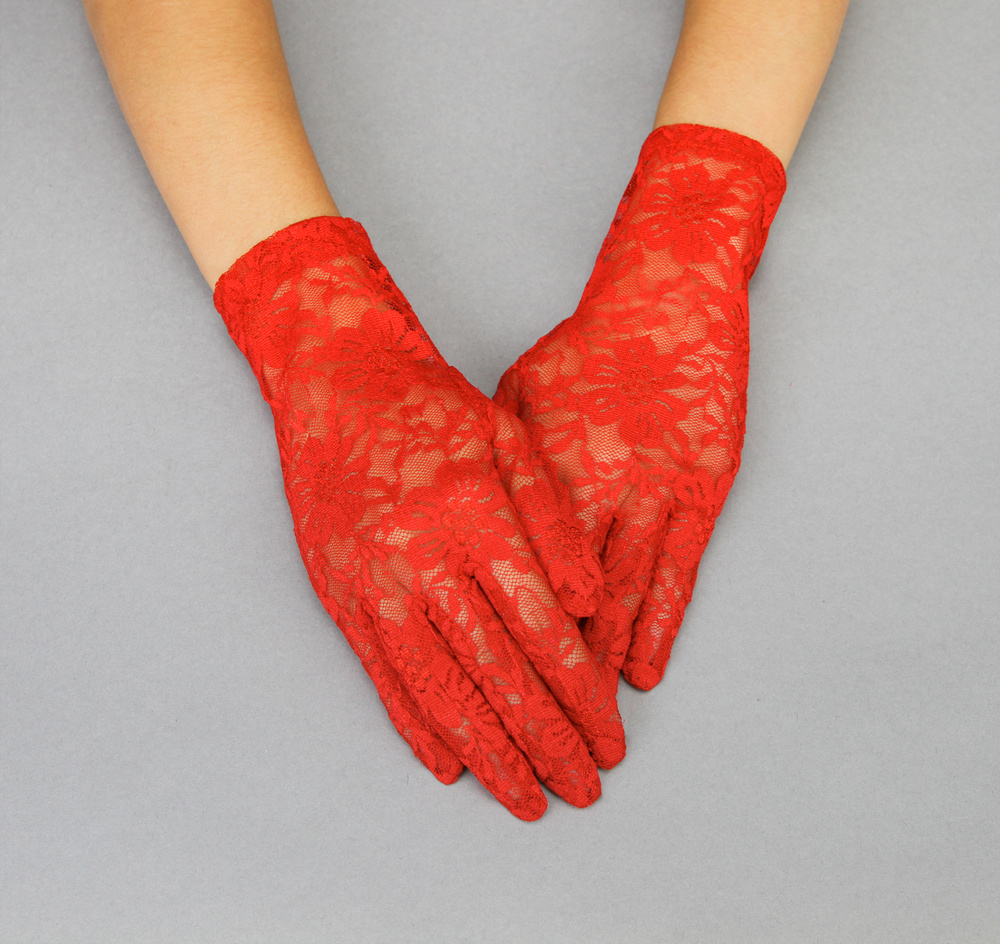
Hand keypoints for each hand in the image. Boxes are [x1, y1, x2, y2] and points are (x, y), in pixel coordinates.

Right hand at [215, 216, 623, 819]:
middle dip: (546, 740)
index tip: (609, 736)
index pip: (540, 630)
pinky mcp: (339, 593)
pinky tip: (449, 762)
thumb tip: (591, 604)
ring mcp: (373, 581)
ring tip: (525, 795)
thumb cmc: (432, 406)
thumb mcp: (510, 438)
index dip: (579, 694)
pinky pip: (383, 675)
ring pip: (439, 688)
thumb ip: (554, 520)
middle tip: (582, 787)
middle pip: (495, 674)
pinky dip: (417, 726)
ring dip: (488, 751)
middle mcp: (421, 557)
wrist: (338, 381)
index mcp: (475, 516)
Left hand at [495, 124, 785, 689]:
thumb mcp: (517, 398)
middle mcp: (599, 486)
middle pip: (567, 597)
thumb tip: (465, 532)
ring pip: (624, 595)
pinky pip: (681, 571)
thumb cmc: (585, 348)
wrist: (667, 299)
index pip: (516, 570)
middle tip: (533, 728)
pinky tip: (646, 669)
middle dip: (550, 669)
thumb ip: (496, 469)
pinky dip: (662, 625)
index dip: (501, 629)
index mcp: (546, 468)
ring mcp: (656, 490)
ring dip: (604, 664)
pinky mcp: (704, 489)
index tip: (482, 682)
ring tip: (584, 721)